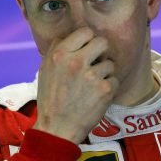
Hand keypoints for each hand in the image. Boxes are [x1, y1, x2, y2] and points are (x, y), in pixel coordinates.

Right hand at [32, 27, 119, 143]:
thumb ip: (57, 50)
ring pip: (110, 63)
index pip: (85, 32)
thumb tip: (69, 34)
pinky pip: (114, 79)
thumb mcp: (45, 69)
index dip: (88, 40)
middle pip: (102, 42)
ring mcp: (92, 76)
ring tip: (91, 86)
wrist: (57, 128)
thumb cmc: (51, 98)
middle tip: (95, 64)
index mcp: (60, 54)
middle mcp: (76, 62)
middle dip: (101, 52)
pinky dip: (108, 88)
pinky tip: (96, 96)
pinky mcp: (105, 89)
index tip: (87, 49)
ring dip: (104, 73)